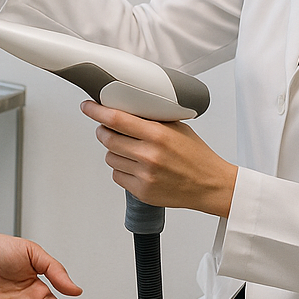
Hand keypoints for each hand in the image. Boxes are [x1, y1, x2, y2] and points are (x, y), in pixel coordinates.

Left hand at [82, 100, 237, 217]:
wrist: (210, 185)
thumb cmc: (196, 156)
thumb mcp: (177, 128)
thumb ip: (152, 119)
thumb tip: (126, 107)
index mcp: (158, 134)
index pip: (116, 119)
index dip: (96, 111)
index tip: (87, 107)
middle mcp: (149, 155)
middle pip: (107, 138)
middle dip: (103, 131)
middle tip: (107, 128)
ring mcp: (144, 175)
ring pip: (110, 158)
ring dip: (114, 151)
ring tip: (131, 150)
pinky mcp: (142, 191)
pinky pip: (117, 176)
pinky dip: (122, 170)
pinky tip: (136, 167)